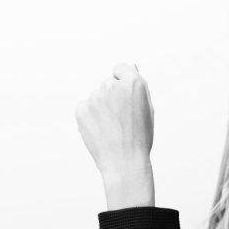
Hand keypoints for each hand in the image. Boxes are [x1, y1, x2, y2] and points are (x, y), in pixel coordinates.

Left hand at [74, 63, 153, 177]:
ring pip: (96, 97)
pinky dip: (90, 117)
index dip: (122, 82)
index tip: (123, 96)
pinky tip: (100, 131)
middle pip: (108, 83)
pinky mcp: (81, 109)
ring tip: (111, 128)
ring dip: (101, 108)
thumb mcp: (147, 108)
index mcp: (133, 83)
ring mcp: (95, 97)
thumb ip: (138, 86)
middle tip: (120, 120)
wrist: (124, 162)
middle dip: (112, 97)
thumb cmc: (140, 137)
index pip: (120, 68)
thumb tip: (131, 67)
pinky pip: (85, 108)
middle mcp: (112, 86)